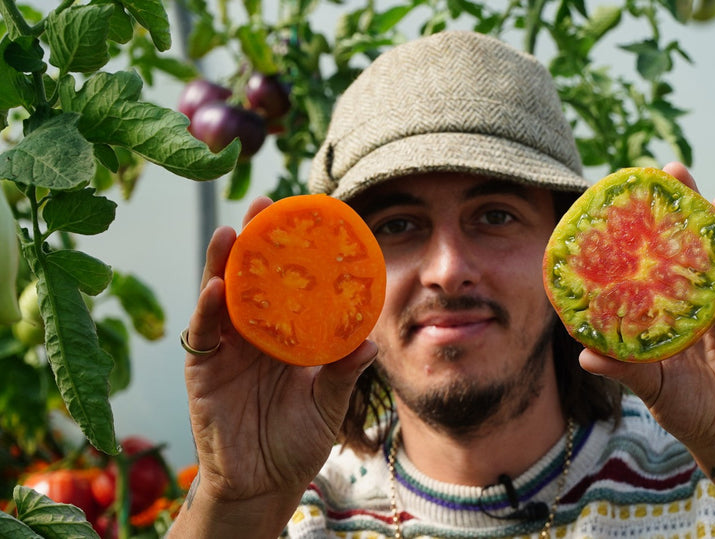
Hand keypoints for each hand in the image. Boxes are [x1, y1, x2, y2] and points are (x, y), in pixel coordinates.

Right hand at [176, 196, 376, 531]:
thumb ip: (344, 373)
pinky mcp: (203, 372)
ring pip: (221, 296)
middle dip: (254, 240)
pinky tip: (215, 287)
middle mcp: (254, 333)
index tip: (307, 216)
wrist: (265, 483)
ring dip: (224, 264)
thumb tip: (372, 344)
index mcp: (286, 333)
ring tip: (232, 232)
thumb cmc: (297, 440)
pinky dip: (207, 311)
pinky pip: (204, 335)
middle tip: (264, 204)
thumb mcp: (329, 403)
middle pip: (251, 277)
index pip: (288, 283)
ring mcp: (226, 349)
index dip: (293, 252)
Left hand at [578, 163, 714, 528]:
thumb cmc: (688, 404)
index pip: (666, 248)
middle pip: (704, 237)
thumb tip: (584, 352)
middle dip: (693, 202)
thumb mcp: (652, 383)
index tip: (634, 187)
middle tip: (675, 172)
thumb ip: (624, 367)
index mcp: (679, 297)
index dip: (654, 218)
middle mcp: (711, 289)